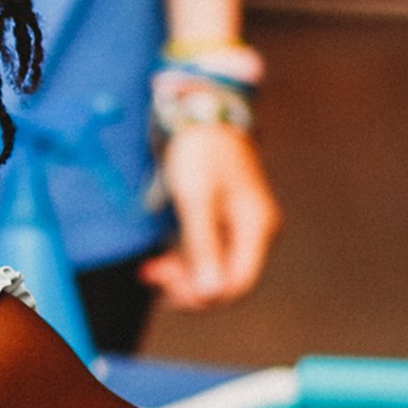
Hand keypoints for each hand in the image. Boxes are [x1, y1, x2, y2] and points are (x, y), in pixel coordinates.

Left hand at [139, 123, 279, 309]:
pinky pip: (206, 252)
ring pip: (214, 268)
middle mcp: (255, 232)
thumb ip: (203, 246)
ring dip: (183, 275)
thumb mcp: (196, 199)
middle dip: (190, 286)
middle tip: (154, 276)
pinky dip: (183, 260)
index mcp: (257, 228)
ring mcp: (239, 226)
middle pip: (227, 280)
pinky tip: (158, 262)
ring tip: (150, 271)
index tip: (168, 288)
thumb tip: (211, 294)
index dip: (205, 296)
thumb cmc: (201, 151)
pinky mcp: (222, 219)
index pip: (239, 284)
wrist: (202, 111)